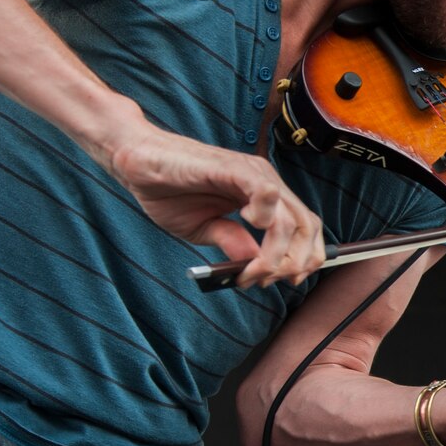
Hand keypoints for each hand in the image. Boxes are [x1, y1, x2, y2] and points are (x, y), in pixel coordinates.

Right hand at [104, 124, 324, 287]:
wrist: (139, 164)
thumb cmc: (170, 193)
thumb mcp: (206, 229)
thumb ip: (232, 242)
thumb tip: (253, 265)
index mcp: (265, 199)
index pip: (304, 229)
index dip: (303, 259)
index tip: (283, 282)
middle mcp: (267, 185)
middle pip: (306, 227)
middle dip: (293, 263)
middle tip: (265, 281)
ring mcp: (253, 175)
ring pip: (289, 217)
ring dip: (277, 253)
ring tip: (254, 270)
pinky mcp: (233, 168)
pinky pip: (265, 191)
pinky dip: (266, 215)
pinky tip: (249, 225)